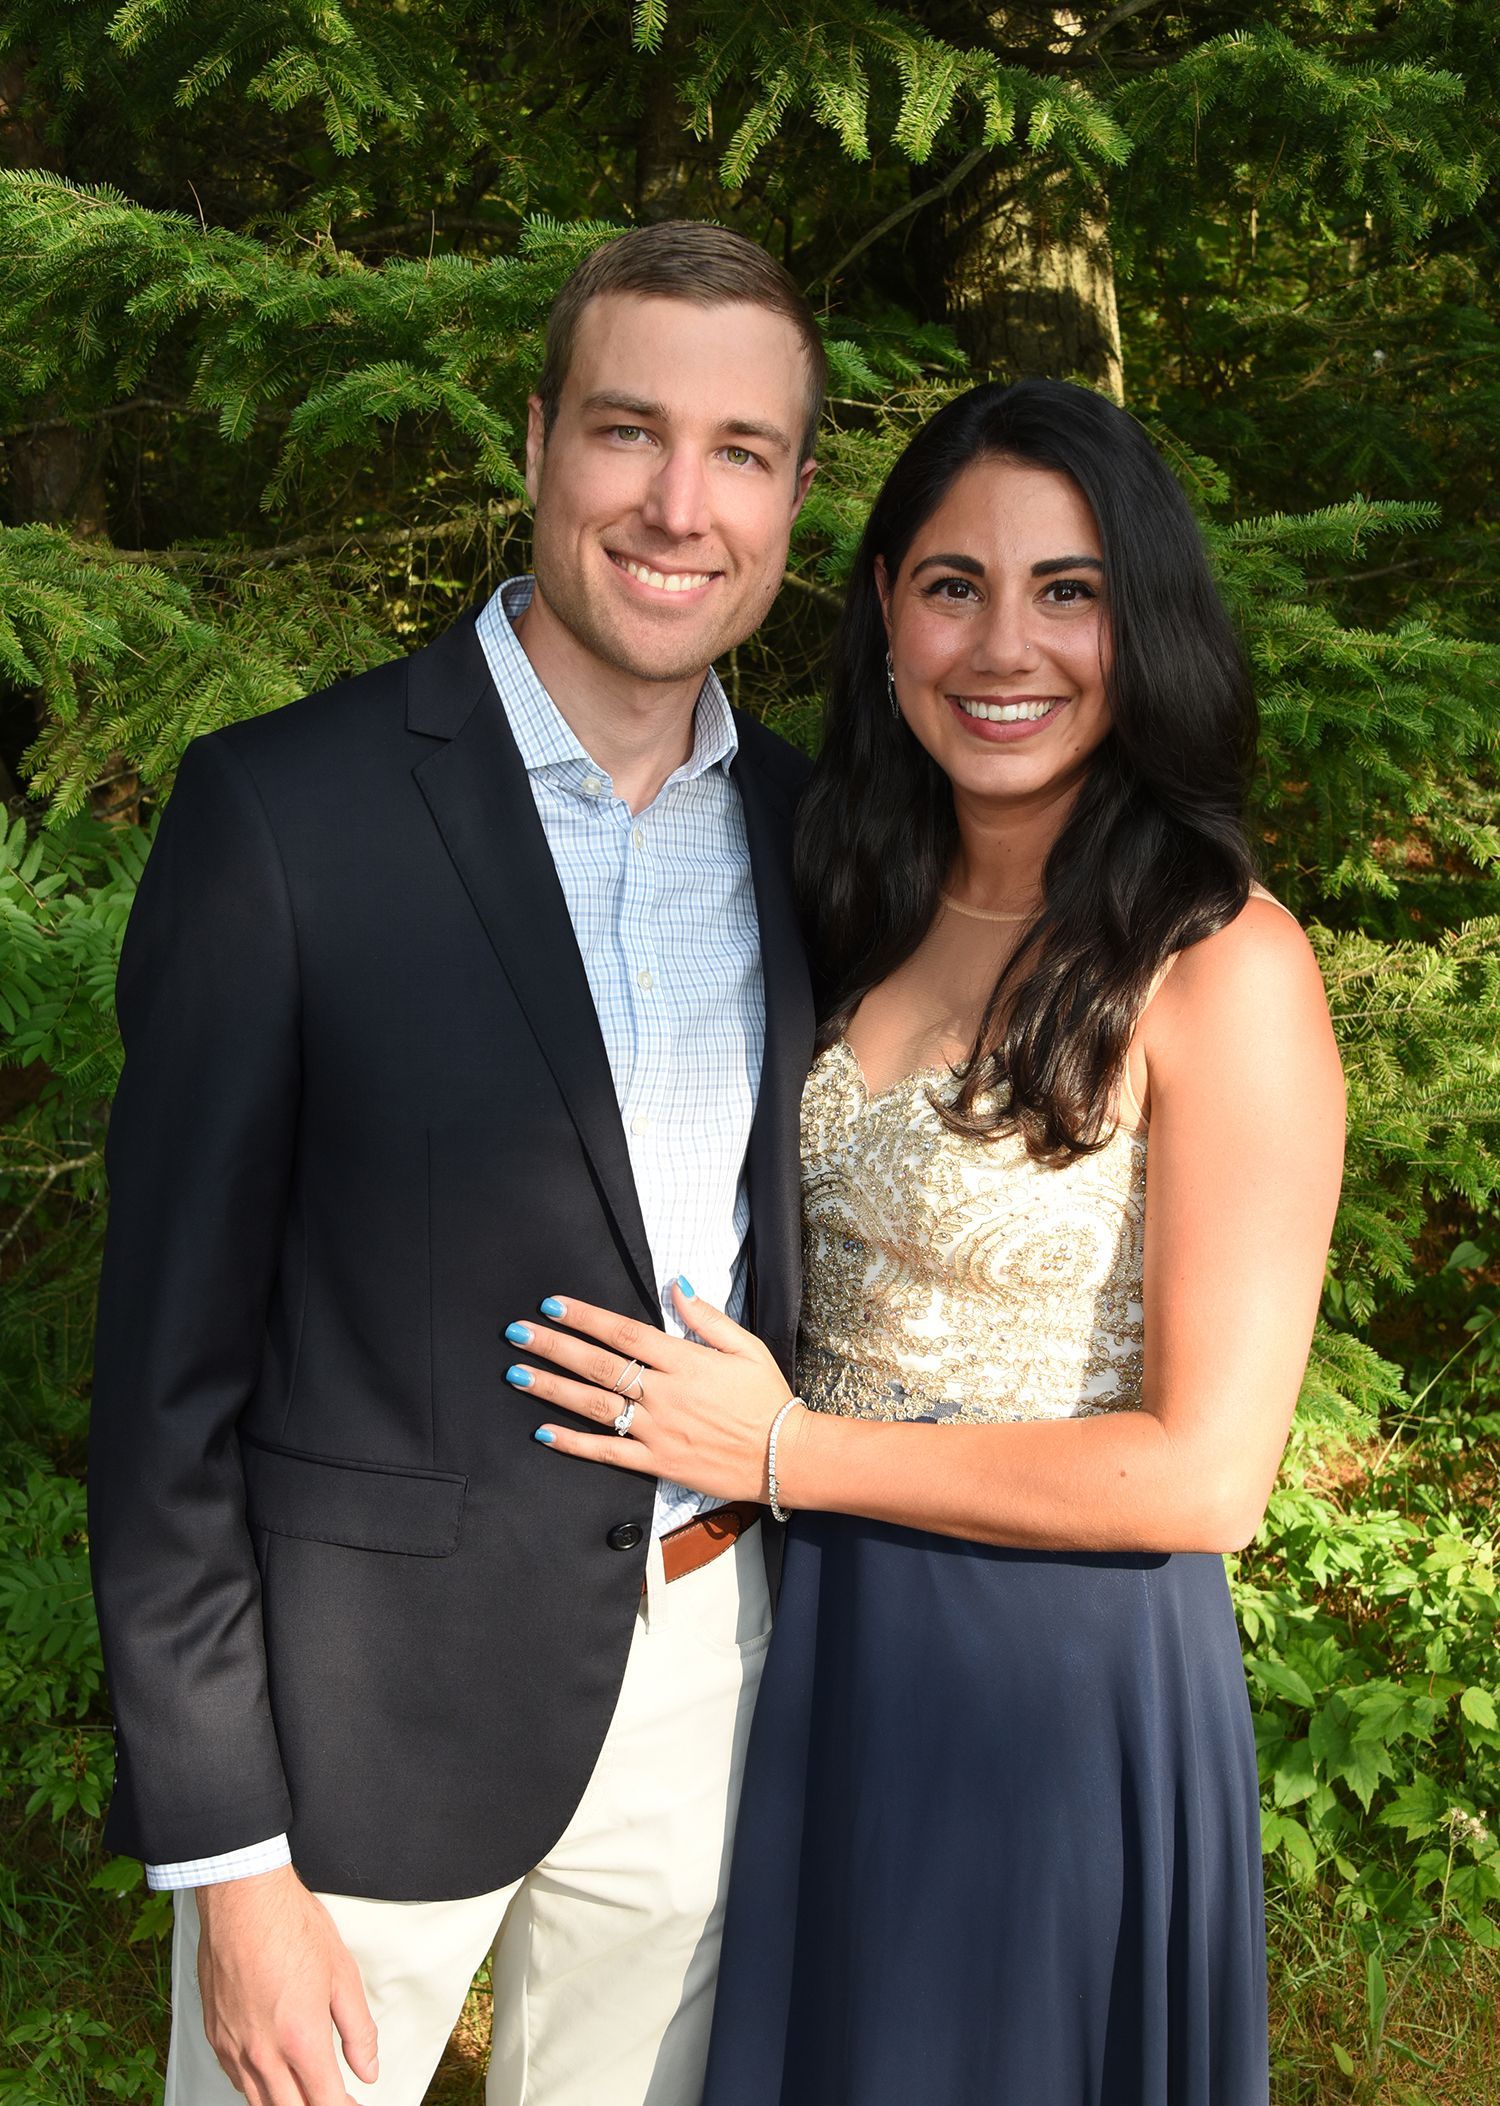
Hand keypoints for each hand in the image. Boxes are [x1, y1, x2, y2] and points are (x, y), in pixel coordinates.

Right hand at [195, 1864, 376, 2104]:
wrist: (242, 1899)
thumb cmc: (291, 1925)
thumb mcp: (342, 1974)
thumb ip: (358, 2030)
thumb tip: (368, 2069)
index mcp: (300, 2039)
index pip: (323, 2102)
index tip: (354, 2103)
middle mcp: (262, 2052)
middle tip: (337, 2100)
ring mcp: (233, 2046)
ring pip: (258, 2102)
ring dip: (286, 2103)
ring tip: (307, 2092)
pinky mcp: (214, 2035)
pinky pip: (236, 2080)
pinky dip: (257, 2087)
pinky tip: (273, 2076)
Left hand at [508, 1279, 792, 1497]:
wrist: (785, 1457)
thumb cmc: (767, 1398)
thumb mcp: (746, 1346)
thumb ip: (706, 1317)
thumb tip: (676, 1284)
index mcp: (684, 1361)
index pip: (623, 1332)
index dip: (585, 1316)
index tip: (553, 1305)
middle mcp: (664, 1394)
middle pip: (598, 1365)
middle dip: (553, 1347)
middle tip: (516, 1333)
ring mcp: (657, 1430)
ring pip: (594, 1406)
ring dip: (551, 1388)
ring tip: (516, 1374)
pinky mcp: (656, 1462)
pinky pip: (607, 1452)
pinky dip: (573, 1443)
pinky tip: (543, 1431)